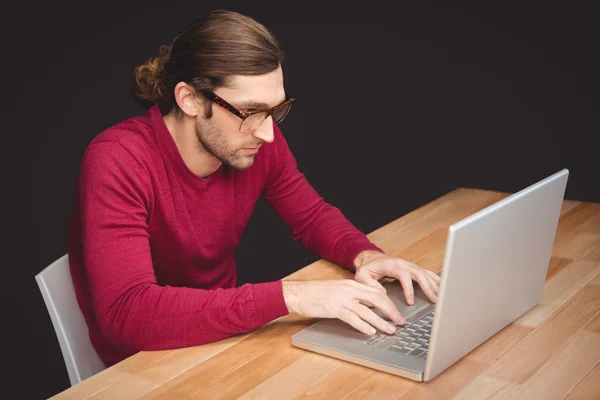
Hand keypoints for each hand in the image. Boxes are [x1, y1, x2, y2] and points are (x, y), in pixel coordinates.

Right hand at [282, 280, 404, 335]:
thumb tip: (367, 304)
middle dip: (391, 311)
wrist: (298, 293)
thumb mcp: (337, 289)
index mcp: (351, 284)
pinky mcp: (333, 308)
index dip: (389, 302)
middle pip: (376, 299)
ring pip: (367, 311)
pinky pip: (352, 318)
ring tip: (390, 330)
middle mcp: (349, 290)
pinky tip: (370, 331)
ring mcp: (341, 299)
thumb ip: (352, 294)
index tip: (396, 311)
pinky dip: (363, 325)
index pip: (376, 292)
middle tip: (400, 321)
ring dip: (381, 321)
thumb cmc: (315, 293)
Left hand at [354, 251, 439, 304]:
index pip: (404, 275)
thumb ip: (371, 285)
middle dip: (428, 287)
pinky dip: (434, 279)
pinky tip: (441, 287)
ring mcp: (408, 264)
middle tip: (434, 300)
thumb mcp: (362, 276)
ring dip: (434, 284)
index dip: (409, 288)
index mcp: (390, 265)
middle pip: (419, 273)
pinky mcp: (411, 267)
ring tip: (441, 296)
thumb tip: (384, 295)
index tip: (411, 301)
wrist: (369, 257)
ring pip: (425, 272)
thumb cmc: (366, 267)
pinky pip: (426, 272)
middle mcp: (402, 263)